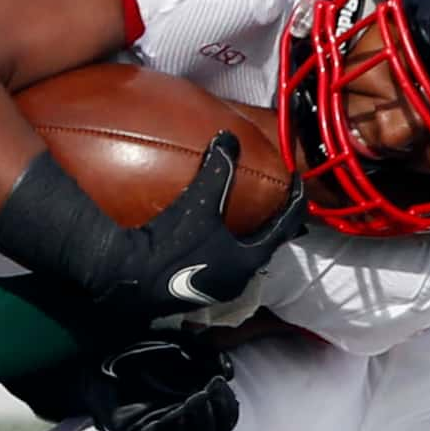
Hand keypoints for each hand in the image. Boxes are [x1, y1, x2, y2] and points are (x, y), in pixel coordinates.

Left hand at [76, 335, 239, 430]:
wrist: (98, 360)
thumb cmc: (140, 352)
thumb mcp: (175, 344)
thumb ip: (203, 353)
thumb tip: (227, 370)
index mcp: (196, 399)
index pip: (225, 417)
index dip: (226, 405)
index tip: (216, 383)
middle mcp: (180, 420)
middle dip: (207, 418)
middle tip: (198, 396)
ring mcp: (158, 430)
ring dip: (186, 427)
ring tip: (180, 406)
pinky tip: (155, 422)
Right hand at [96, 133, 309, 329]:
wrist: (131, 279)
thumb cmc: (173, 244)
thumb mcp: (200, 203)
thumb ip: (218, 170)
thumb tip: (229, 136)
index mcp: (249, 258)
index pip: (284, 226)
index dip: (294, 202)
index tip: (298, 183)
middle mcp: (239, 278)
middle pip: (265, 246)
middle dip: (272, 224)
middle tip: (275, 201)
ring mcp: (217, 289)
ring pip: (242, 259)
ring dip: (246, 239)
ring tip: (244, 218)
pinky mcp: (195, 294)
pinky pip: (221, 266)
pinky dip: (224, 249)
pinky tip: (209, 239)